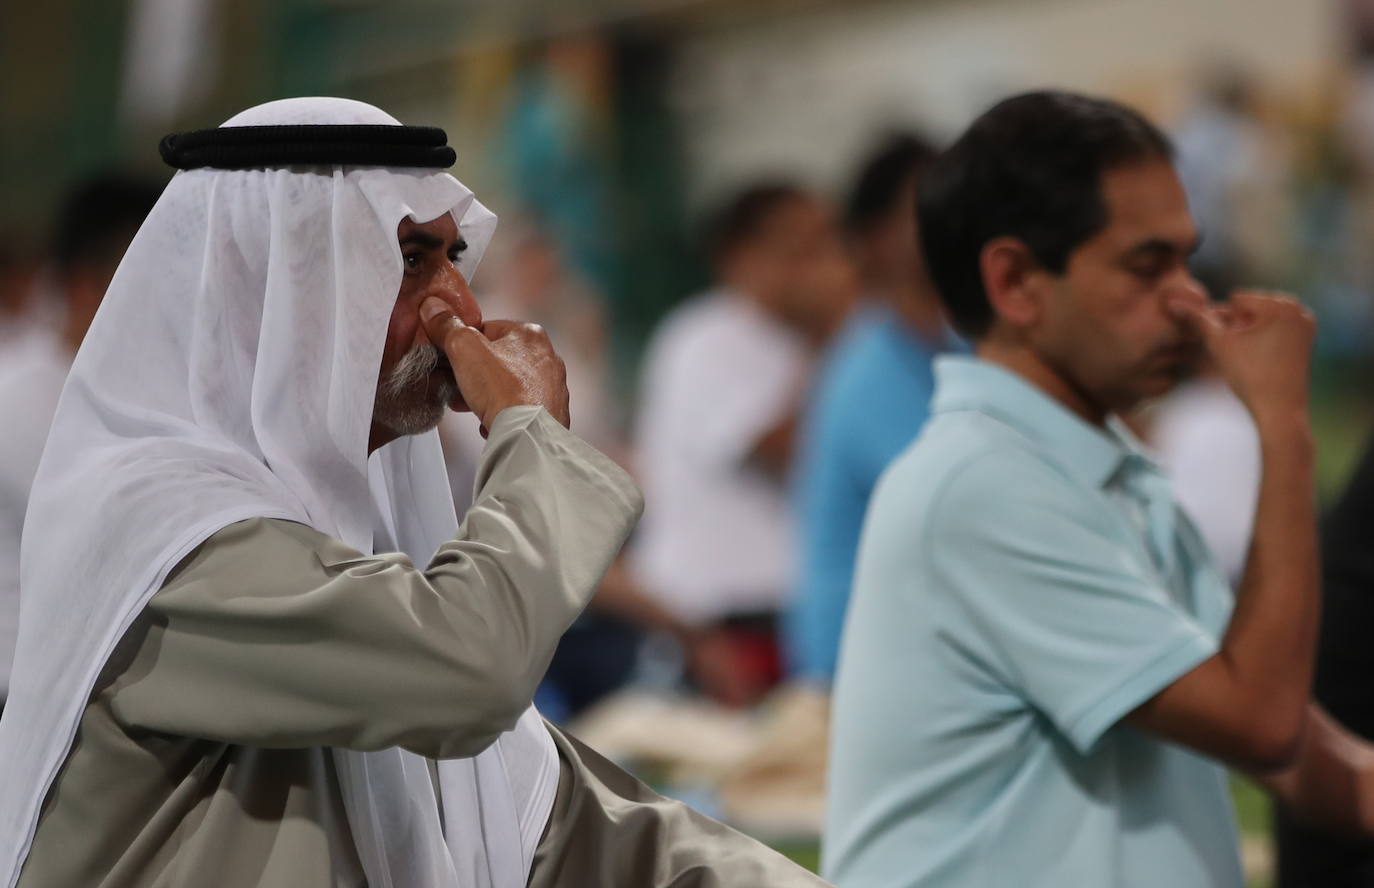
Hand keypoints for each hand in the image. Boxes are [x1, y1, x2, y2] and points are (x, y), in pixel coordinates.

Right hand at [420, 297, 570, 432]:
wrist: (528, 435)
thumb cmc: (503, 391)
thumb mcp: (464, 350)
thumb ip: (447, 327)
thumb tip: (433, 309)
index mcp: (530, 334)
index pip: (487, 330)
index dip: (463, 345)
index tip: (450, 360)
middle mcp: (547, 357)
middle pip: (497, 359)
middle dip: (472, 374)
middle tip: (456, 388)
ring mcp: (552, 386)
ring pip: (507, 385)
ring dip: (485, 395)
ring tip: (469, 406)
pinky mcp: (550, 411)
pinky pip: (519, 408)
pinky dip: (503, 413)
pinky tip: (489, 421)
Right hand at [1167, 289, 1314, 427]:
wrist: (1279, 411)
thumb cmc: (1250, 377)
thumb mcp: (1219, 344)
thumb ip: (1197, 319)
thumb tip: (1171, 302)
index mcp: (1283, 305)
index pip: (1237, 300)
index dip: (1226, 323)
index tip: (1235, 347)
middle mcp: (1299, 309)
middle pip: (1252, 307)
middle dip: (1239, 326)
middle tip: (1244, 354)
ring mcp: (1305, 323)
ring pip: (1261, 318)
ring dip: (1248, 332)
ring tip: (1251, 357)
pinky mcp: (1306, 338)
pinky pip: (1274, 327)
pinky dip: (1262, 338)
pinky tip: (1260, 358)